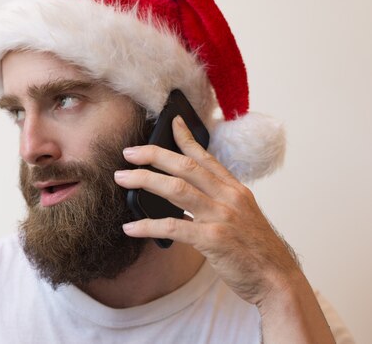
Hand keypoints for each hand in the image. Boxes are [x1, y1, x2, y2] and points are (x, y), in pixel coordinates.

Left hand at [114, 116, 299, 306]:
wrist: (278, 279)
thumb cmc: (256, 250)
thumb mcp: (242, 216)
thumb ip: (217, 201)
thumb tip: (181, 195)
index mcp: (235, 189)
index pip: (206, 157)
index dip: (186, 138)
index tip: (172, 122)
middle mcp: (229, 197)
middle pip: (185, 166)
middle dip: (153, 155)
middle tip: (129, 152)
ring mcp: (221, 216)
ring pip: (176, 189)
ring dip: (145, 180)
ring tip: (122, 178)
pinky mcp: (213, 240)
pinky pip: (173, 226)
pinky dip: (148, 226)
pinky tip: (130, 227)